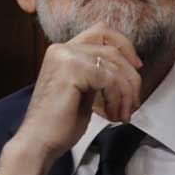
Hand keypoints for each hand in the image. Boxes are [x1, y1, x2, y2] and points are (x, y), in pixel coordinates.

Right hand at [0, 22, 142, 174]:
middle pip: (112, 48)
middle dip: (130, 76)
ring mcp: (66, 57)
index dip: (124, 46)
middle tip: (134, 102)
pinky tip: (112, 115)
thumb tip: (127, 71)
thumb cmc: (59, 124)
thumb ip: (98, 75)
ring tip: (122, 114)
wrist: (39, 143)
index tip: (136, 68)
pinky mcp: (73, 70)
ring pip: (115, 65)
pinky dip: (117, 99)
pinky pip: (110, 80)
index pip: (101, 32)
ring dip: (126, 93)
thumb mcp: (83, 92)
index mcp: (62, 51)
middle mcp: (62, 49)